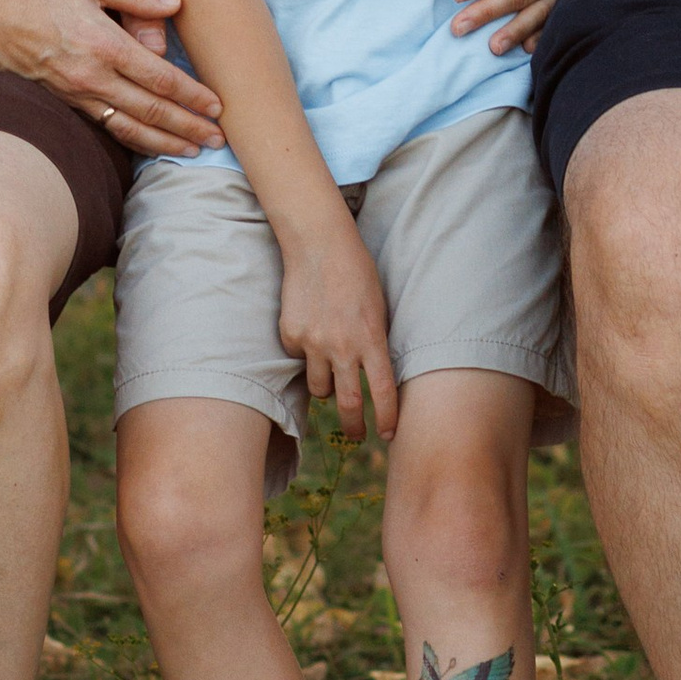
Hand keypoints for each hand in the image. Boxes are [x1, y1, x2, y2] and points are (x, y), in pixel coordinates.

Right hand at [0, 0, 224, 158]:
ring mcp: (78, 94)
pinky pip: (106, 127)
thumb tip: (177, 4)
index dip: (191, 95)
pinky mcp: (66, 103)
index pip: (160, 78)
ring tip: (192, 151)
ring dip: (164, 142)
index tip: (217, 106)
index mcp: (105, 45)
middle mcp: (93, 77)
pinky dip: (133, 139)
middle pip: (151, 110)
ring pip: (129, 127)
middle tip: (218, 139)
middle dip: (188, 126)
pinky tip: (151, 145)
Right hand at [276, 214, 398, 440]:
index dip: (387, 419)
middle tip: (357, 434)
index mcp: (372, 339)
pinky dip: (306, 354)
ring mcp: (314, 343)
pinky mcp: (291, 336)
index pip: (383, 392)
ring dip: (327, 387)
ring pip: (319, 389)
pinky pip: (300, 359)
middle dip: (354, 427)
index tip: (388, 435)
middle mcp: (343, 347)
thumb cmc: (357, 273)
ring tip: (331, 371)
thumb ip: (375, 343)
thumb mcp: (379, 308)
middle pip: (348, 405)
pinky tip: (311, 327)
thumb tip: (374, 376)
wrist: (319, 245)